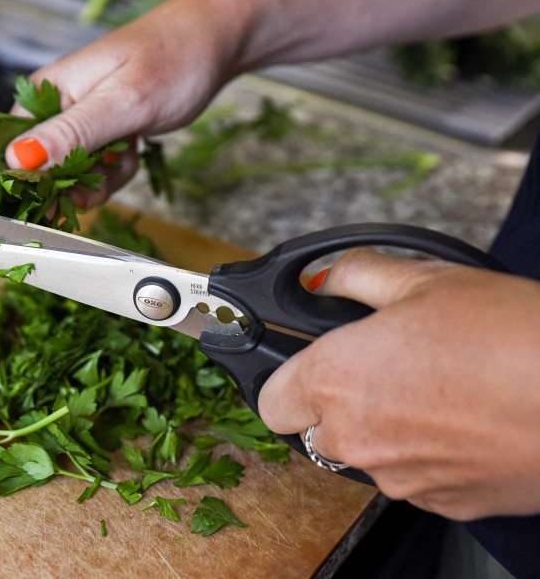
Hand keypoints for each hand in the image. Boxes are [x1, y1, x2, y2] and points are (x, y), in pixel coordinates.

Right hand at [3, 0, 266, 206]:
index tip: (71, 190)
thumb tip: (17, 160)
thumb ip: (70, 134)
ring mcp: (78, 122)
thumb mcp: (122, 103)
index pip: (15, 155)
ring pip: (74, 178)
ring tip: (128, 150)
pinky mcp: (99, 133)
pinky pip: (97, 171)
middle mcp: (56, 109)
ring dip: (104, 178)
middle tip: (112, 166)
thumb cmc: (172, 60)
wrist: (212, 46)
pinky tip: (133, 149)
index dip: (37, 183)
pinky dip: (118, 171)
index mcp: (46, 94)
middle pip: (45, 174)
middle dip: (80, 184)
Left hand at [257, 249, 539, 519]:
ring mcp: (398, 478)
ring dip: (384, 427)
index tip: (308, 364)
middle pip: (316, 429)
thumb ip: (358, 276)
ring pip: (366, 454)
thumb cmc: (510, 335)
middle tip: (384, 368)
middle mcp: (355, 438)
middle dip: (337, 402)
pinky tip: (463, 419)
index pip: (270, 401)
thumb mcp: (426, 279)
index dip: (287, 379)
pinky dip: (425, 453)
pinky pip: (411, 477)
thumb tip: (328, 279)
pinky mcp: (441, 503)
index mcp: (333, 380)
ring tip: (437, 388)